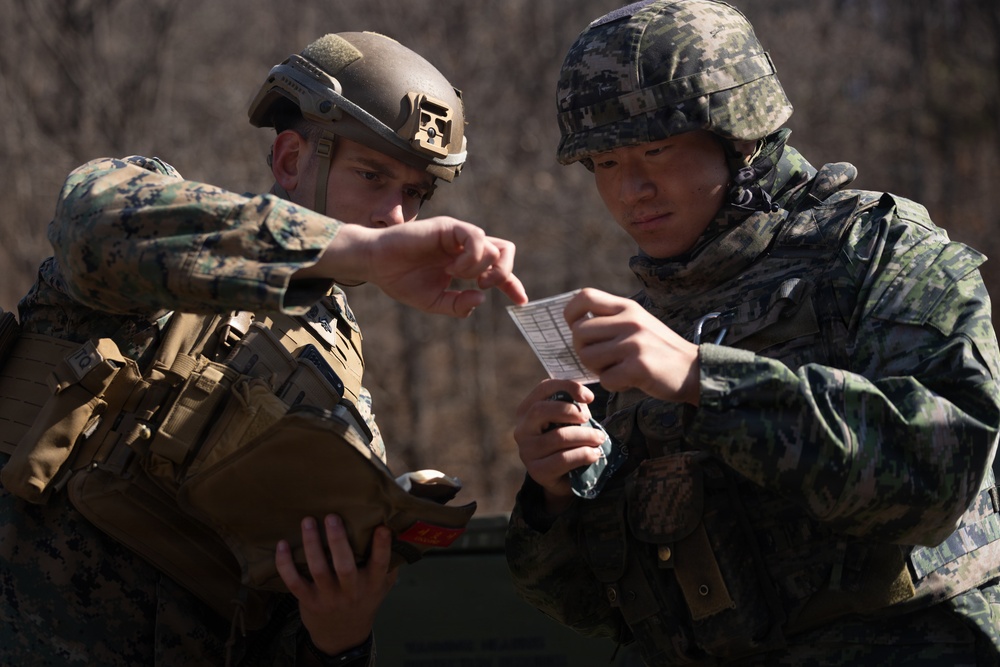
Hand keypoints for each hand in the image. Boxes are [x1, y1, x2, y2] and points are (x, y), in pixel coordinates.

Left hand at [275, 514, 397, 655]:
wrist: (342, 635)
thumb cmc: (364, 599)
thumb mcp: (382, 586)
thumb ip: (389, 563)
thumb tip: (395, 528)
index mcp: (373, 584)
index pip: (380, 565)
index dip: (382, 547)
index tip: (381, 527)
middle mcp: (351, 592)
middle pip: (344, 567)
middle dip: (337, 541)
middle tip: (332, 517)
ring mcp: (328, 598)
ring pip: (318, 570)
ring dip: (311, 544)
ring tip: (308, 521)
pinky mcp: (308, 601)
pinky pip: (294, 582)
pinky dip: (285, 564)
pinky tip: (282, 545)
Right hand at [303, 217, 527, 316]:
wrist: (375, 265)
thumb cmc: (401, 280)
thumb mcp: (433, 302)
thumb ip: (457, 305)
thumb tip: (480, 300)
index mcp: (466, 263)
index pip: (498, 270)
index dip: (512, 284)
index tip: (520, 302)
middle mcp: (465, 247)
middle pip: (505, 251)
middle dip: (505, 273)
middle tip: (484, 285)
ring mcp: (458, 235)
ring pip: (493, 246)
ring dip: (479, 267)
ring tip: (456, 275)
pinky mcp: (448, 226)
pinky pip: (475, 237)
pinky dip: (470, 257)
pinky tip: (452, 267)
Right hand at [512, 379, 607, 514]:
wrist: (564, 476)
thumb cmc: (568, 440)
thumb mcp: (570, 419)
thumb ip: (573, 404)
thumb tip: (585, 398)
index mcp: (527, 409)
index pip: (544, 388)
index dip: (568, 387)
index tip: (590, 397)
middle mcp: (522, 429)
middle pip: (541, 410)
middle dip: (571, 411)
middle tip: (589, 419)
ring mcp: (526, 451)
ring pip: (558, 436)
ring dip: (585, 436)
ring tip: (599, 439)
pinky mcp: (536, 471)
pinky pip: (562, 459)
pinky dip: (583, 455)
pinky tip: (594, 454)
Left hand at [565, 288, 700, 404]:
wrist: (695, 370)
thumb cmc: (660, 350)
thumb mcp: (638, 323)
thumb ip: (612, 320)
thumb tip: (574, 326)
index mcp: (628, 307)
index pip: (585, 296)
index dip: (571, 313)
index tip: (576, 328)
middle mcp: (630, 321)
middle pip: (579, 333)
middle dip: (583, 350)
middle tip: (601, 360)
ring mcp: (634, 343)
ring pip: (588, 357)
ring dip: (598, 369)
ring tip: (617, 369)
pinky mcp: (639, 367)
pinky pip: (606, 379)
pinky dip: (614, 385)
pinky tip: (629, 381)